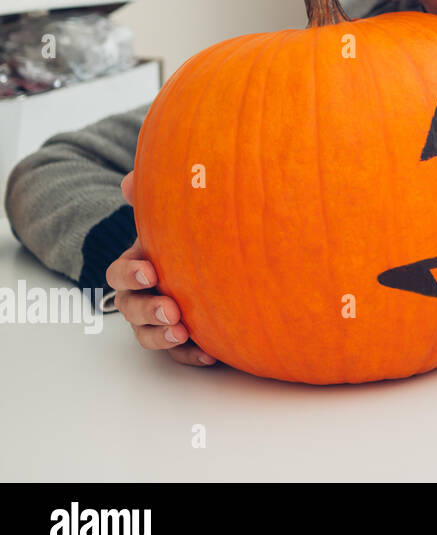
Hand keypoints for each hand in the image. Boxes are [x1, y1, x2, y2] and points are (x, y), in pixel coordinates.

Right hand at [104, 170, 214, 366]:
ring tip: (183, 331)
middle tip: (170, 307)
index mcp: (138, 266)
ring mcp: (160, 318)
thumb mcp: (171, 216)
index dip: (130, 274)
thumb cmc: (187, 236)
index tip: (150, 271)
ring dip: (162, 335)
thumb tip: (130, 180)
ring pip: (148, 334)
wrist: (219, 260)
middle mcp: (142, 295)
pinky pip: (180, 353)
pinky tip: (211, 352)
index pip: (120, 273)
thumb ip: (152, 198)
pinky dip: (191, 354)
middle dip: (146, 309)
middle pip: (130, 308)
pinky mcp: (182, 338)